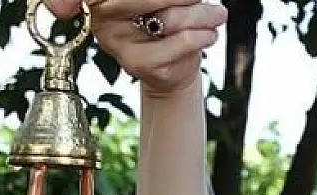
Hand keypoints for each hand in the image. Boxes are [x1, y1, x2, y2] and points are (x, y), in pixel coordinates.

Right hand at [45, 0, 225, 97]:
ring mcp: (114, 39)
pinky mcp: (134, 63)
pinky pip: (180, 41)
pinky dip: (203, 35)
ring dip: (203, 14)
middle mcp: (101, 11)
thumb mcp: (159, 2)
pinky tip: (208, 34)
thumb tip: (166, 0)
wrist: (175, 67)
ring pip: (170, 16)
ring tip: (215, 15)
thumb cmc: (167, 18)